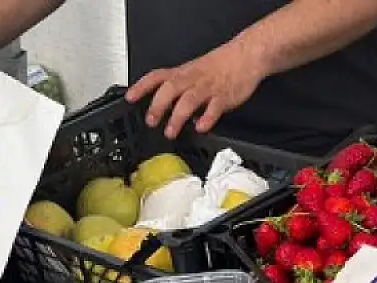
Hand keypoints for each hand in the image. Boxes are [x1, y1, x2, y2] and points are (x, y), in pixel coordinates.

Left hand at [126, 42, 265, 138]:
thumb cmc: (220, 65)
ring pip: (189, 100)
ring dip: (177, 116)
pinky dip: (207, 118)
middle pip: (170, 89)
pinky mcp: (225, 96)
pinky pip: (215, 108)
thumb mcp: (194, 72)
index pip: (157, 76)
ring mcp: (208, 88)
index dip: (142, 86)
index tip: (130, 97)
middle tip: (150, 121)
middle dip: (158, 105)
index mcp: (183, 73)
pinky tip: (201, 128)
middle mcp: (192, 79)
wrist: (247, 55)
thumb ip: (179, 91)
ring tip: (170, 132)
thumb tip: (166, 110)